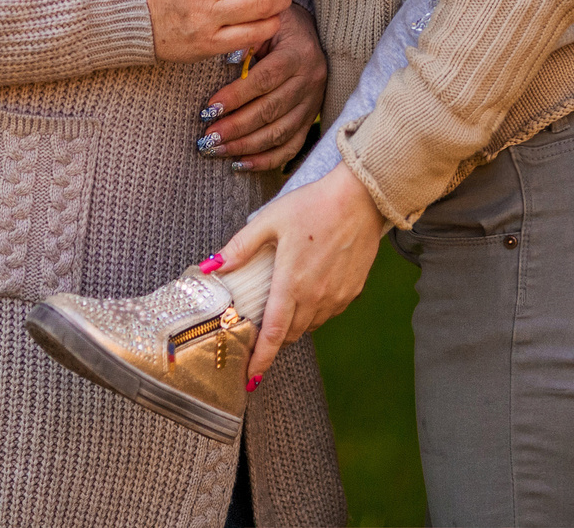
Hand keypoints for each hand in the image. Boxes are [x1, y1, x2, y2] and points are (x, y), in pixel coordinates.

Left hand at [198, 4, 325, 170]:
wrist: (309, 31)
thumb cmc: (277, 26)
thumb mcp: (264, 24)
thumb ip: (246, 40)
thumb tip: (224, 60)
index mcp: (298, 53)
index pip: (265, 79)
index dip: (236, 96)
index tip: (208, 110)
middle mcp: (310, 80)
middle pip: (271, 110)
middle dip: (236, 127)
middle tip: (206, 138)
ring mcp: (312, 103)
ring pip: (280, 132)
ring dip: (245, 146)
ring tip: (216, 150)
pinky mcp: (311, 119)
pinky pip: (291, 146)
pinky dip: (266, 159)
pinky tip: (240, 163)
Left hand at [211, 162, 388, 383]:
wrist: (360, 198)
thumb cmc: (313, 205)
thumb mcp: (270, 220)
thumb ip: (240, 246)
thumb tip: (212, 265)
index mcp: (291, 283)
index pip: (274, 333)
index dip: (261, 358)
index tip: (251, 376)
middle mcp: (316, 297)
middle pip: (291, 333)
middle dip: (275, 338)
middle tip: (262, 330)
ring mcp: (337, 297)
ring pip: (311, 325)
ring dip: (295, 324)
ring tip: (284, 306)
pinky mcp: (352, 291)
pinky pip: (329, 313)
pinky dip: (315, 312)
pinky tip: (309, 292)